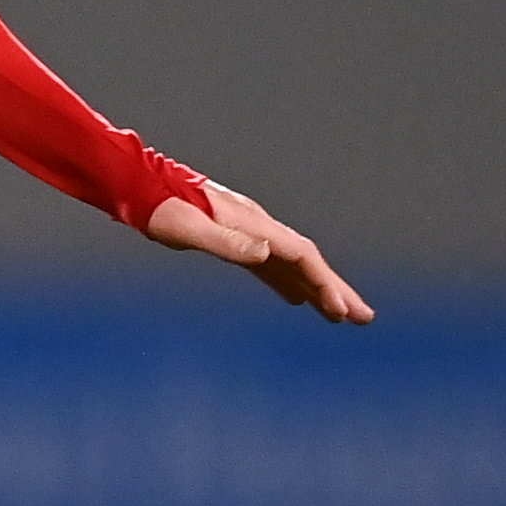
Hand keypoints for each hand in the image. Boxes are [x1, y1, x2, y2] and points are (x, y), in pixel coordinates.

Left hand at [145, 181, 374, 323]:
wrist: (140, 187)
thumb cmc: (160, 210)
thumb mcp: (188, 230)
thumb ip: (226, 242)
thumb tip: (267, 253)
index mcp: (253, 225)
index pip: (301, 256)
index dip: (325, 282)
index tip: (342, 310)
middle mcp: (258, 227)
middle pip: (307, 260)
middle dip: (336, 289)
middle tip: (364, 318)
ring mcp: (248, 231)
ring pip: (292, 264)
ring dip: (318, 289)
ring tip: (341, 316)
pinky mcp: (234, 238)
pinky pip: (271, 264)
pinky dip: (288, 282)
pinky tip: (296, 298)